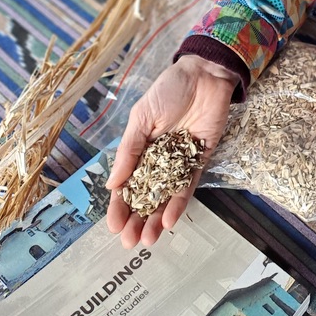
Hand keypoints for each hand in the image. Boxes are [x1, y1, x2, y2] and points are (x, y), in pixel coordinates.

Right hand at [105, 55, 237, 247]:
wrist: (204, 74)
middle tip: (128, 241)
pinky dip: (179, 202)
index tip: (113, 226)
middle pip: (146, 196)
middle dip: (137, 219)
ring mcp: (180, 161)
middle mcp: (159, 160)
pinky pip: (189, 185)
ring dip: (156, 218)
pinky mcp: (201, 159)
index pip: (127, 183)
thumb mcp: (142, 117)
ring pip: (166, 196)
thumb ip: (129, 150)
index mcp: (140, 149)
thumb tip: (112, 184)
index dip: (120, 205)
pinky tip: (168, 220)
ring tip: (147, 239)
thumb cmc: (168, 89)